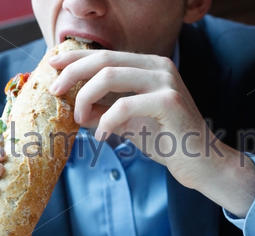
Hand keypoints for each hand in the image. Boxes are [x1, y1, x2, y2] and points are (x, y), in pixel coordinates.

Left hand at [49, 50, 254, 216]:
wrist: (201, 162)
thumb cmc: (166, 141)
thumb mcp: (128, 122)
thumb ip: (104, 109)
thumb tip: (73, 104)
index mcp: (151, 66)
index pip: (106, 54)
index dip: (76, 58)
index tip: (53, 68)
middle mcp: (159, 67)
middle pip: (104, 59)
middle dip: (73, 73)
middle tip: (55, 91)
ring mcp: (166, 82)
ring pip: (110, 76)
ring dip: (86, 98)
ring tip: (80, 119)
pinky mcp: (169, 102)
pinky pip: (124, 105)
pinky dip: (106, 121)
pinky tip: (101, 136)